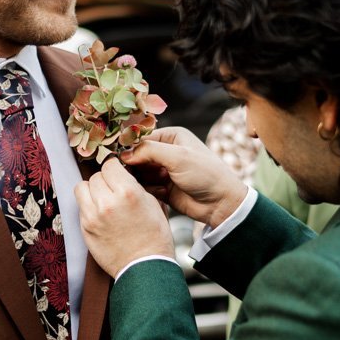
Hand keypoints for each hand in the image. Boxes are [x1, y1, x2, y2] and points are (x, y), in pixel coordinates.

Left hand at [76, 158, 174, 277]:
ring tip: (102, 200)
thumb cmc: (154, 238)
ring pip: (81, 188)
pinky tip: (100, 215)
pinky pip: (80, 207)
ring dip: (91, 191)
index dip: (115, 169)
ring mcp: (93, 216)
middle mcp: (107, 202)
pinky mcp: (85, 229)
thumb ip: (135, 187)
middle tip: (112, 190)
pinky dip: (88, 207)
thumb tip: (123, 177)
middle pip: (95, 177)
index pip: (109, 165)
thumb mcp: (153, 205)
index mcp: (127, 193)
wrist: (145, 267)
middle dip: (104, 181)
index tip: (117, 174)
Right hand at [120, 127, 246, 228]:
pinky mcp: (162, 188)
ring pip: (139, 172)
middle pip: (137, 156)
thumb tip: (124, 154)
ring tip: (152, 184)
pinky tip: (161, 193)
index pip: (142, 138)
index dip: (130, 147)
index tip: (119, 158)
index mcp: (172, 136)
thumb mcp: (177, 156)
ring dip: (141, 179)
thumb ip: (149, 151)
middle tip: (131, 175)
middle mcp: (166, 151)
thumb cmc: (205, 174)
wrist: (220, 203)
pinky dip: (148, 190)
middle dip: (134, 166)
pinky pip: (145, 187)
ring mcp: (164, 170)